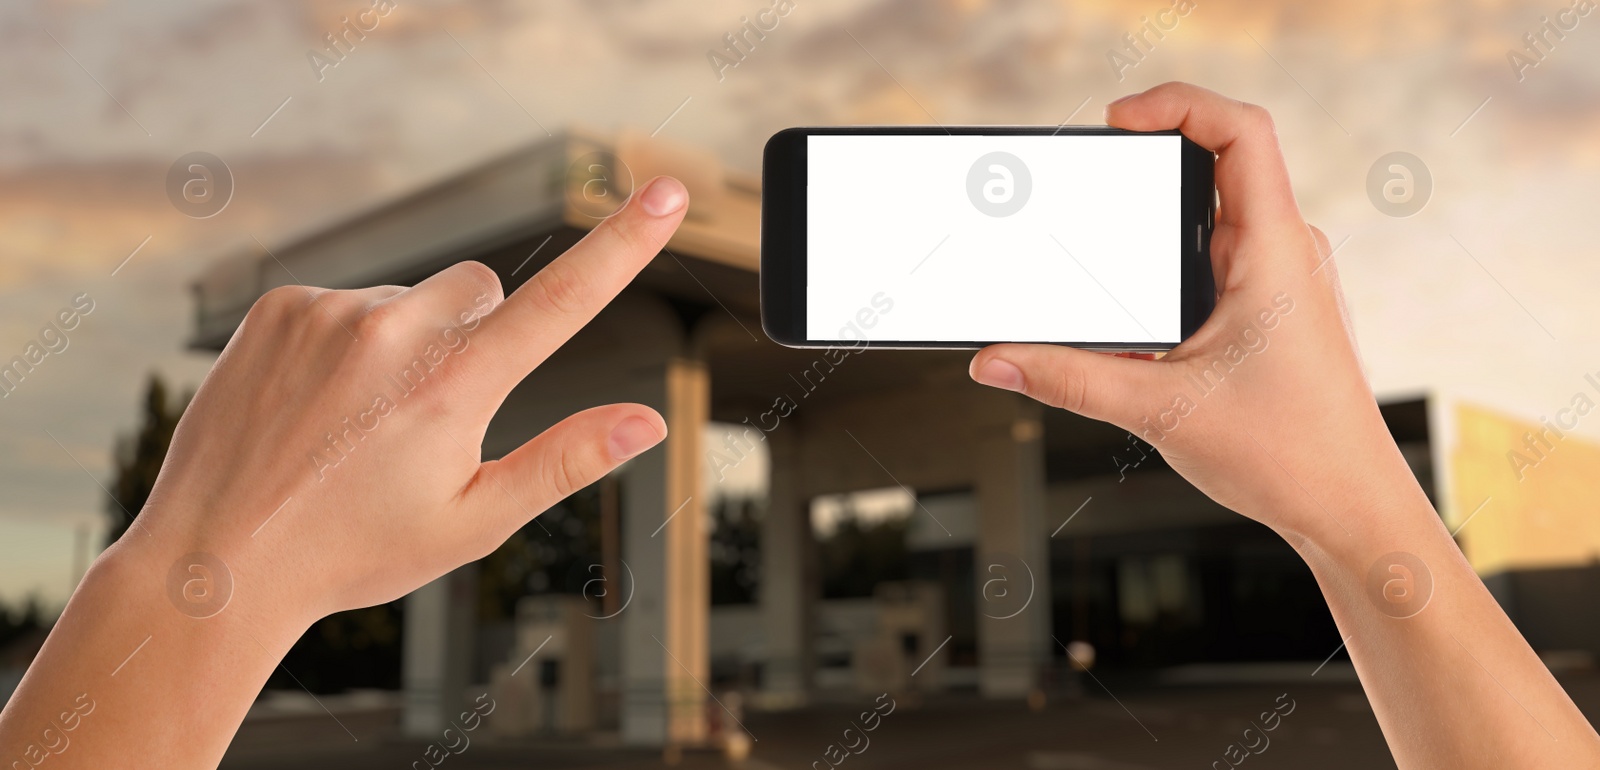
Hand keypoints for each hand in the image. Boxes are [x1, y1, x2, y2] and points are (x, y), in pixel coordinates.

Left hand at [130, 175, 688, 625]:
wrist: (219, 559)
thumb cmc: (354, 550)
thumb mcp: (475, 522)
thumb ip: (566, 461)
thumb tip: (647, 422)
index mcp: (454, 387)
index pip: (563, 300)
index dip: (625, 243)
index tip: (669, 191)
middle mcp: (394, 333)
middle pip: (482, 290)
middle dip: (479, 334)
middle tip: (434, 415)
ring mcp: (331, 312)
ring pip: (413, 297)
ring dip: (408, 341)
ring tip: (360, 421)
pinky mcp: (281, 306)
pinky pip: (349, 299)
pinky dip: (350, 341)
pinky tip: (319, 404)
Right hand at [969, 83, 1404, 544]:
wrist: (1348, 508)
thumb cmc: (1291, 456)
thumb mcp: (1158, 410)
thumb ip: (1067, 379)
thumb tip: (997, 360)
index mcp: (1274, 253)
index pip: (1242, 131)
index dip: (1178, 104)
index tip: (1118, 121)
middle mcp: (1287, 254)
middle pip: (1221, 161)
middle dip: (1153, 157)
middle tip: (1096, 172)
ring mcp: (1285, 280)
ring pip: (1219, 213)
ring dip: (1164, 213)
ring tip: (1111, 231)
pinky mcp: (1275, 309)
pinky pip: (1222, 255)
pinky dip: (1176, 257)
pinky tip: (1139, 300)